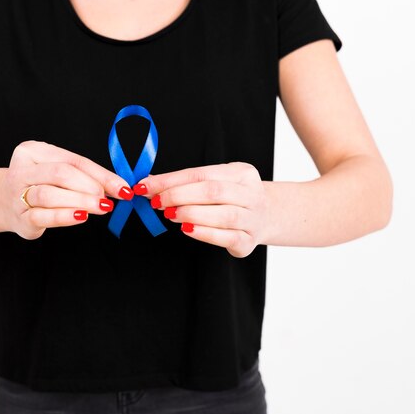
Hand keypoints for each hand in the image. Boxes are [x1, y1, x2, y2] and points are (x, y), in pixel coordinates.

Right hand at [0, 140, 133, 239]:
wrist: (2, 203)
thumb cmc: (39, 184)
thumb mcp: (59, 172)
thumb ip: (86, 176)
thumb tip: (119, 187)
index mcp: (33, 151)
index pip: (73, 160)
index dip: (101, 175)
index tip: (122, 188)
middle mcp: (21, 170)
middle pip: (61, 173)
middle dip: (89, 187)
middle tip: (107, 199)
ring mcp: (17, 194)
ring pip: (50, 194)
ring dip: (80, 201)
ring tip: (100, 207)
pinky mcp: (20, 217)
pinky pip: (43, 216)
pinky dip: (65, 216)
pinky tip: (81, 216)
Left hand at [135, 162, 268, 257]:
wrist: (267, 217)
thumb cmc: (232, 198)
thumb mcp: (215, 182)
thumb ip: (185, 183)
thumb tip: (149, 183)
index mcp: (241, 173)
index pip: (201, 174)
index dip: (171, 180)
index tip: (147, 187)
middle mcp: (251, 194)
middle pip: (213, 191)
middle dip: (179, 196)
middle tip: (157, 202)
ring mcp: (253, 218)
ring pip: (222, 215)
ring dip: (190, 214)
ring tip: (169, 214)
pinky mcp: (248, 241)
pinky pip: (227, 237)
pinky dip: (204, 233)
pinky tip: (187, 230)